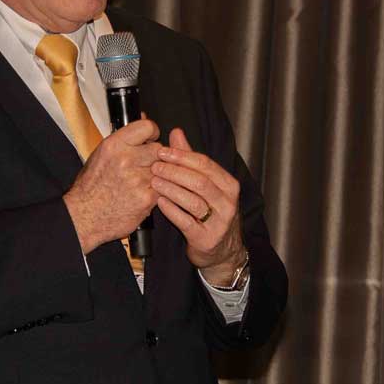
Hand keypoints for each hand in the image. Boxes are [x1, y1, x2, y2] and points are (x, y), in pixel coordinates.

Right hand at [63, 119, 160, 252]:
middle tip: (144, 165)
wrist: (85, 216)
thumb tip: (144, 118)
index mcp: (114, 145)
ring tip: (140, 180)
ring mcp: (138, 179)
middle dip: (154, 156)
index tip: (150, 138)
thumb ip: (125, 138)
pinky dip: (156, 190)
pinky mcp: (147, 197)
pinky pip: (163, 187)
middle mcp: (126, 160)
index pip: (147, 127)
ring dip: (157, 174)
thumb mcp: (102, 154)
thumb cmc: (91, 186)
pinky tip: (142, 193)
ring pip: (163, 169)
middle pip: (159, 149)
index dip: (152, 132)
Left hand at [150, 127, 244, 278]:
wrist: (222, 251)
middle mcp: (227, 202)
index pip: (206, 164)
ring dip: (171, 189)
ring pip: (193, 201)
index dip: (183, 156)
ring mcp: (218, 222)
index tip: (163, 150)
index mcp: (229, 185)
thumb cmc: (212, 213)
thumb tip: (176, 132)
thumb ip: (190, 159)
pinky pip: (186, 222)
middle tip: (155, 166)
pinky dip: (171, 210)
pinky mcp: (206, 239)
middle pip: (200, 181)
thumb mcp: (206, 184)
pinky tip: (160, 202)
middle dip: (175, 171)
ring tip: (154, 181)